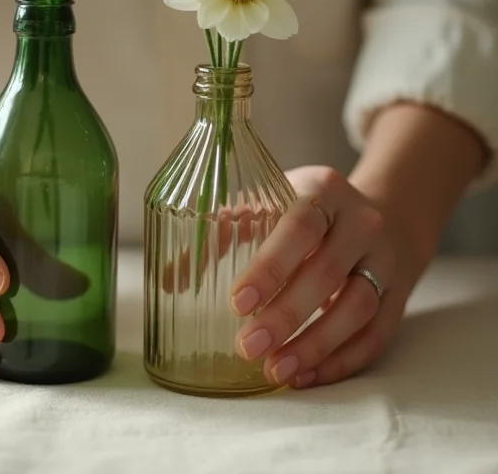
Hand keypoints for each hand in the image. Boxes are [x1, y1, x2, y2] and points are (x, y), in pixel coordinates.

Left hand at [229, 166, 415, 389]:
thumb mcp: (267, 205)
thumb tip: (168, 279)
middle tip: (248, 346)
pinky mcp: (398, 296)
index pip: (299, 226)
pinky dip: (341, 361)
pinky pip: (376, 335)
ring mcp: (384, 260)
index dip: (270, 266)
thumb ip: (218, 234)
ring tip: (276, 371)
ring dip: (315, 345)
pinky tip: (306, 376)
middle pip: (328, 272)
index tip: (237, 302)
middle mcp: (360, 222)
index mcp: (321, 191)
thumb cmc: (304, 210)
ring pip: (358, 308)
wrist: (380, 214)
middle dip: (287, 314)